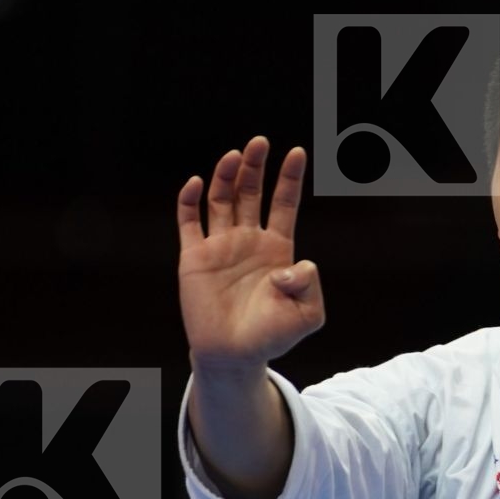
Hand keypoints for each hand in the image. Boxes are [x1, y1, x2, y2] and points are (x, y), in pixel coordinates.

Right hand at [177, 137, 323, 370]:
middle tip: (259, 142)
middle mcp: (247, 241)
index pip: (284, 203)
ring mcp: (220, 247)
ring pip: (221, 200)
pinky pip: (189, 222)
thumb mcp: (308, 314)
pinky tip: (198, 182)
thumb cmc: (272, 336)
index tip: (297, 152)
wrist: (234, 356)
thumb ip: (310, 285)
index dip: (290, 178)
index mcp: (277, 249)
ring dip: (226, 176)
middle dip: (255, 167)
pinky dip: (190, 200)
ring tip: (235, 156)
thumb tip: (291, 265)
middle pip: (251, 193)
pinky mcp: (194, 257)